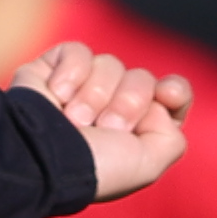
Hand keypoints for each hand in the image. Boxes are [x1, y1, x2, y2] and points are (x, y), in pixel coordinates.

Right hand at [16, 41, 196, 200]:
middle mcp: (110, 109)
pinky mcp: (52, 69)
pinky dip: (70, 73)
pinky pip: (78, 51)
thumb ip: (172, 138)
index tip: (167, 94)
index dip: (175, 91)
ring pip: (110, 64)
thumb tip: (159, 105)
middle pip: (142, 78)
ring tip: (75, 119)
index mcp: (135, 134)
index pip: (171, 96)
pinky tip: (56, 96)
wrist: (41, 154)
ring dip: (95, 94)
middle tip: (105, 127)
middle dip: (128, 102)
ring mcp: (81, 88)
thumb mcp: (148, 164)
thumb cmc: (94, 166)